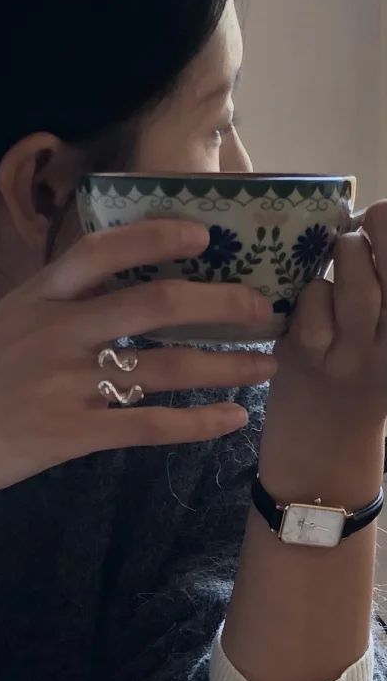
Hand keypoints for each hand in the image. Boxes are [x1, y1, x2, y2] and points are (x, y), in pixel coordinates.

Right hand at [0, 218, 277, 508]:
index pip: (105, 249)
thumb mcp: (1, 326)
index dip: (159, 236)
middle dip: (221, 302)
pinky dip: (196, 423)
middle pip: (156, 302)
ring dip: (225, 365)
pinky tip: (230, 419)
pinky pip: (147, 424)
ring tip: (265, 367)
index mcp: (38, 298)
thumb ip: (54, 304)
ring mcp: (63, 384)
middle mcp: (55, 332)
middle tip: (263, 308)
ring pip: (164, 366)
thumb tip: (112, 285)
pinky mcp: (69, 434)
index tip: (205, 236)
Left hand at [260, 200, 386, 504]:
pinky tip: (310, 296)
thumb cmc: (352, 394)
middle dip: (385, 233)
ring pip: (356, 293)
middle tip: (371, 216)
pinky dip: (309, 294)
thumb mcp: (381, 352)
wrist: (321, 464)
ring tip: (341, 244)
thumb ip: (381, 305)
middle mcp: (386, 352)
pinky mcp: (303, 365)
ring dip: (347, 257)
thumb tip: (368, 231)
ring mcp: (345, 360)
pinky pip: (308, 312)